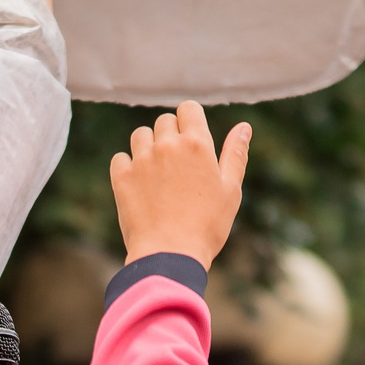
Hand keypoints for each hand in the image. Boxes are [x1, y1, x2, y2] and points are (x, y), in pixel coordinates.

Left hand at [109, 102, 252, 267]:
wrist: (169, 256)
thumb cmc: (207, 226)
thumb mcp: (231, 190)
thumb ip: (236, 154)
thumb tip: (244, 127)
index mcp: (197, 144)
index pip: (188, 108)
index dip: (190, 120)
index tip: (192, 139)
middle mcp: (167, 145)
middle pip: (164, 121)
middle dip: (171, 136)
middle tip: (178, 166)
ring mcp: (141, 160)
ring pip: (140, 135)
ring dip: (148, 147)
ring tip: (158, 175)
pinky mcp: (121, 177)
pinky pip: (120, 158)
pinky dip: (128, 167)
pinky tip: (140, 186)